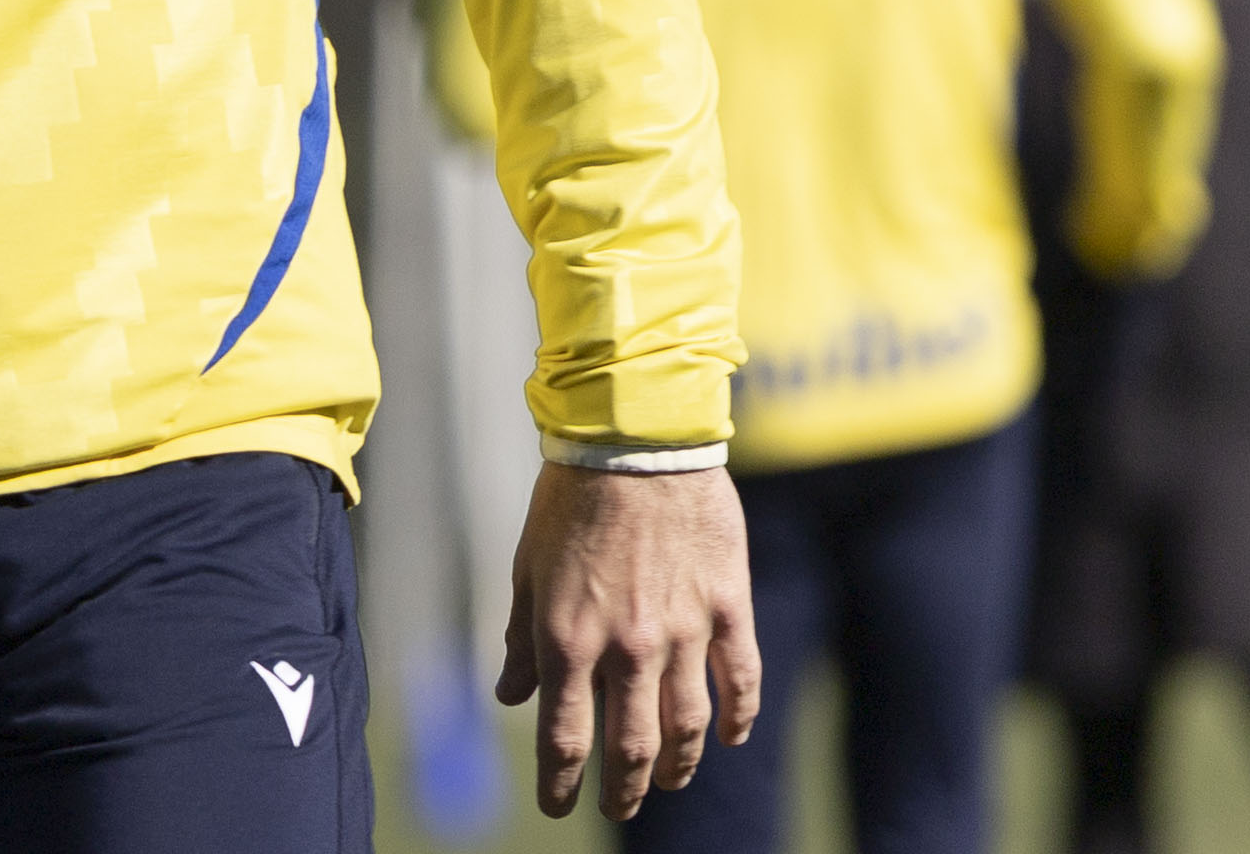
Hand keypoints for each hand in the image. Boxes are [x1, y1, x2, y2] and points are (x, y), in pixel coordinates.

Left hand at [495, 462, 760, 819]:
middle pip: (631, 746)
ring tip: (670, 782)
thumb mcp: (527, 569)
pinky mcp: (726, 607)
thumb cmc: (569, 500)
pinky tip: (731, 739)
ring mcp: (683, 631)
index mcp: (568, 638)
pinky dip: (738, 717)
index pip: (565, 737)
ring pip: (687, 725)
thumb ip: (522, 639)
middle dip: (624, 789)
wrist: (632, 441)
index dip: (561, 783)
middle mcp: (627, 646)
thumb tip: (510, 695)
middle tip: (619, 808)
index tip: (557, 806)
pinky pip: (739, 679)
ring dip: (679, 765)